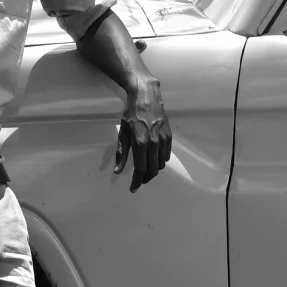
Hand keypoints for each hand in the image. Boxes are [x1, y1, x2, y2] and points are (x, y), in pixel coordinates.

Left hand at [114, 75, 171, 192]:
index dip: (137, 181)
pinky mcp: (169, 136)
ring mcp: (163, 140)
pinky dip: (160, 161)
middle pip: (153, 170)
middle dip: (145, 178)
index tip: (133, 188)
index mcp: (140, 144)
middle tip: (139, 180)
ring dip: (153, 170)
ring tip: (146, 169)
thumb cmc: (131, 114)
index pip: (140, 169)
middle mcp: (154, 144)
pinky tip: (154, 159)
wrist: (146, 97)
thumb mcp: (123, 133)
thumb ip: (122, 153)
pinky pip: (166, 155)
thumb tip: (118, 171)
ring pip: (161, 164)